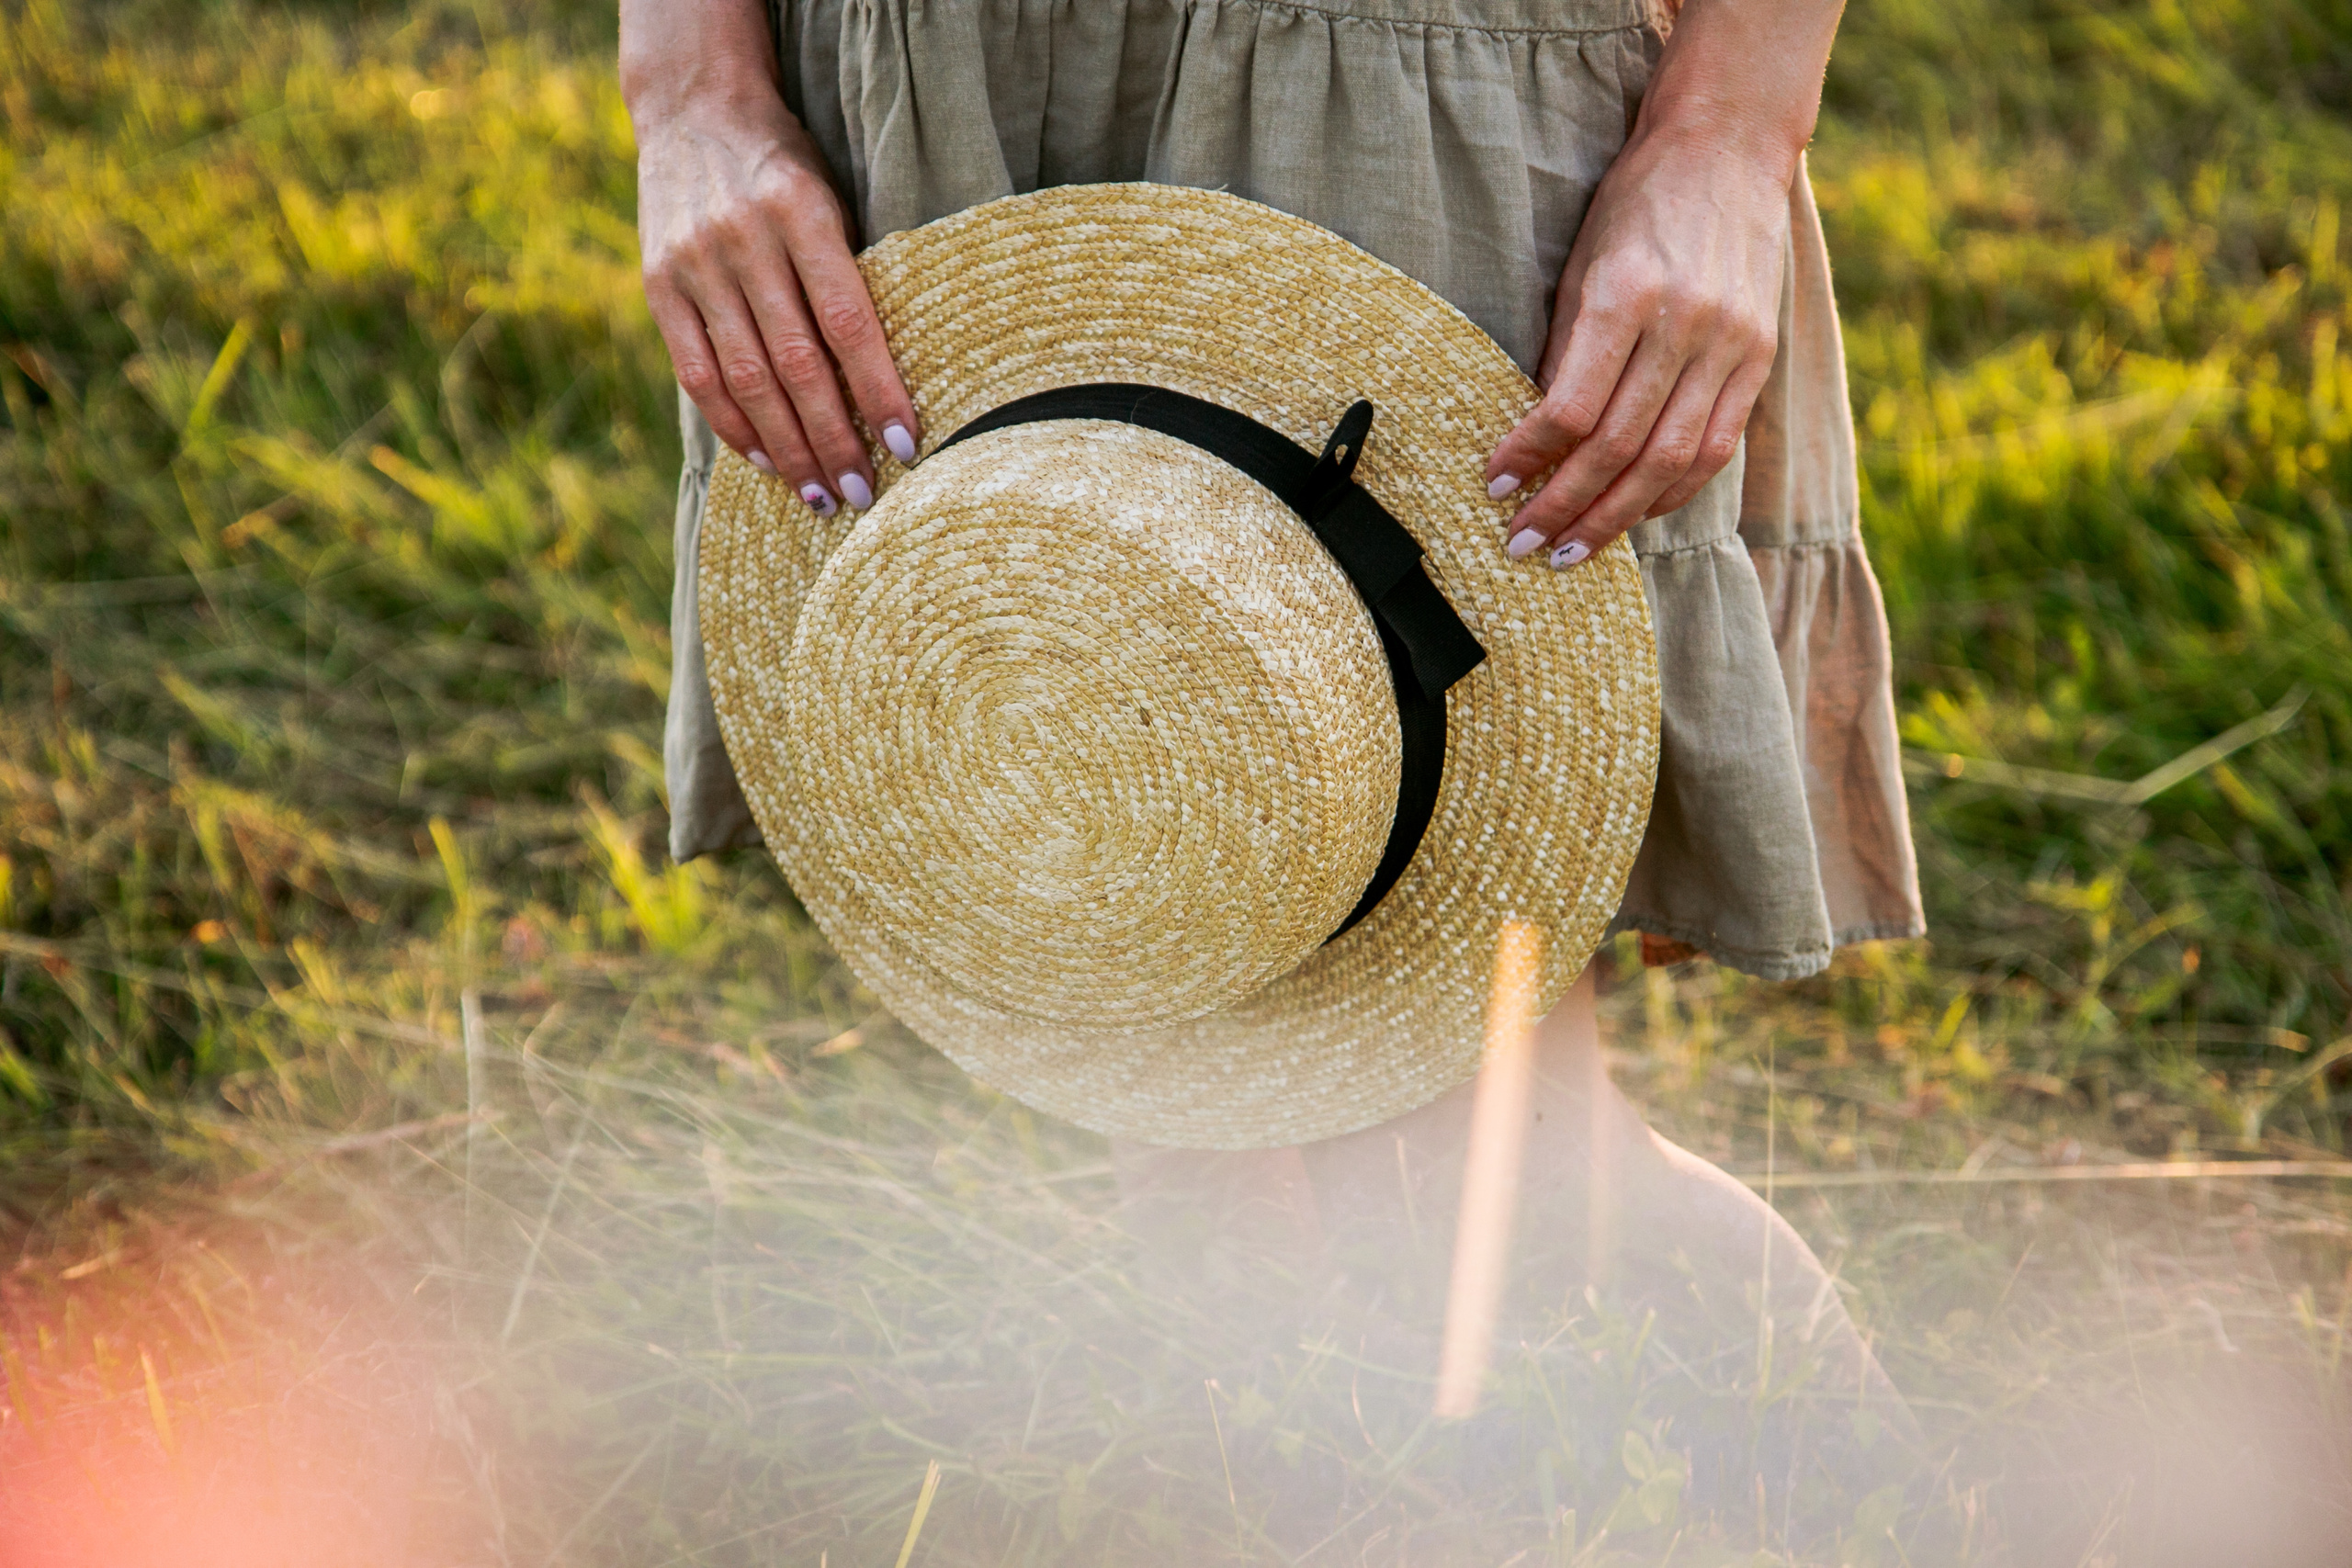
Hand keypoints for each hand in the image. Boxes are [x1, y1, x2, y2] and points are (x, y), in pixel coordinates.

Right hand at [631, 80, 917, 514]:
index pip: (847, 322)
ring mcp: (694, 265)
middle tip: (864, 494)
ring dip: (788, 448)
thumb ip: (848, 274)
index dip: (877, 390)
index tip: (908, 444)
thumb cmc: (786, 164)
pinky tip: (768, 462)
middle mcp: (743, 240)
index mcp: (801, 212)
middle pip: (796, 364)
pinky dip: (734, 425)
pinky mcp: (658, 286)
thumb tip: (887, 380)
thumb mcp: (832, 196)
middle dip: (834, 439)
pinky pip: (697, 373)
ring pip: (747, 380)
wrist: (693, 107)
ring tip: (821, 497)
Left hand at [1483, 127, 1789, 568]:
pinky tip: (1634, 516)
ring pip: (1671, 461)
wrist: (1729, 149)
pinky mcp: (1759, 359)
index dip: (1530, 458)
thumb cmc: (1635, 204)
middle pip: (1621, 447)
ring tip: (1573, 552)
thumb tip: (1533, 437)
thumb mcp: (1580, 263)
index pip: (1572, 407)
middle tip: (1524, 548)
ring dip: (1617, 518)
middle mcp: (1685, 325)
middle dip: (1567, 508)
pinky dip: (1671, 492)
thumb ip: (1563, 350)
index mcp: (1628, 294)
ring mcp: (1730, 345)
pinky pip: (1715, 448)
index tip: (1494, 489)